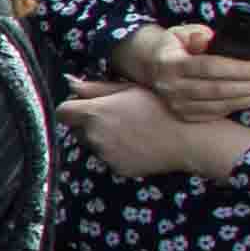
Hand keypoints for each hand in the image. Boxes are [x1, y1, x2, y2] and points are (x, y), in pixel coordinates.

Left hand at [55, 76, 249, 180]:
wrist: (186, 138)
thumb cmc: (160, 107)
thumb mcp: (128, 89)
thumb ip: (95, 88)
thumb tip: (70, 82)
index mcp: (94, 113)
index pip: (63, 112)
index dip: (73, 108)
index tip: (86, 105)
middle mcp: (94, 136)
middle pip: (76, 129)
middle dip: (87, 122)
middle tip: (114, 116)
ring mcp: (104, 154)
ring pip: (92, 144)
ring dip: (101, 137)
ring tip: (130, 130)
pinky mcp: (116, 168)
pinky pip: (108, 157)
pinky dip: (116, 151)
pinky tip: (137, 143)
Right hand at [119, 20, 249, 121]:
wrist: (150, 66)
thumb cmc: (174, 45)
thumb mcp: (181, 32)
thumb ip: (197, 35)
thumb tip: (212, 39)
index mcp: (170, 65)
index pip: (210, 67)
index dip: (240, 69)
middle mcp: (172, 89)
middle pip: (221, 90)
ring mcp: (179, 106)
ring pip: (226, 105)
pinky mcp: (188, 116)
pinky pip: (223, 113)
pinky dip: (248, 106)